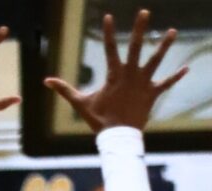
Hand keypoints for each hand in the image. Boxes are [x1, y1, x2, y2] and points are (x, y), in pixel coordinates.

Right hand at [44, 9, 187, 132]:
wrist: (118, 137)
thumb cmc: (99, 120)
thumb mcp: (80, 103)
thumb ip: (65, 90)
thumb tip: (46, 81)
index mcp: (114, 75)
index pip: (109, 49)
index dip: (109, 32)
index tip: (109, 16)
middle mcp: (131, 74)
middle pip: (137, 47)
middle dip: (140, 29)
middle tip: (144, 12)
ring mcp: (143, 83)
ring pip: (155, 61)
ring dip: (164, 46)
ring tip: (172, 32)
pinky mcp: (152, 94)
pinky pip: (166, 83)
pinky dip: (175, 77)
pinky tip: (186, 68)